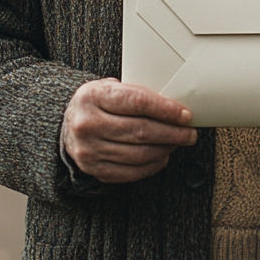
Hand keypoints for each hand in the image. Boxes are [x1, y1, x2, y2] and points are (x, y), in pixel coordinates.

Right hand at [63, 78, 196, 182]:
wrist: (69, 126)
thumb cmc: (97, 103)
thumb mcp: (109, 88)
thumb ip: (136, 93)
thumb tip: (175, 106)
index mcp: (92, 96)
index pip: (137, 102)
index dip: (166, 110)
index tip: (185, 115)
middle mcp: (87, 124)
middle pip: (141, 131)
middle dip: (172, 133)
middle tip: (189, 132)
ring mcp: (89, 150)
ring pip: (139, 154)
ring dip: (165, 149)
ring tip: (178, 143)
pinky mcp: (95, 169)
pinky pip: (132, 172)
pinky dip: (152, 165)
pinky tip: (162, 156)